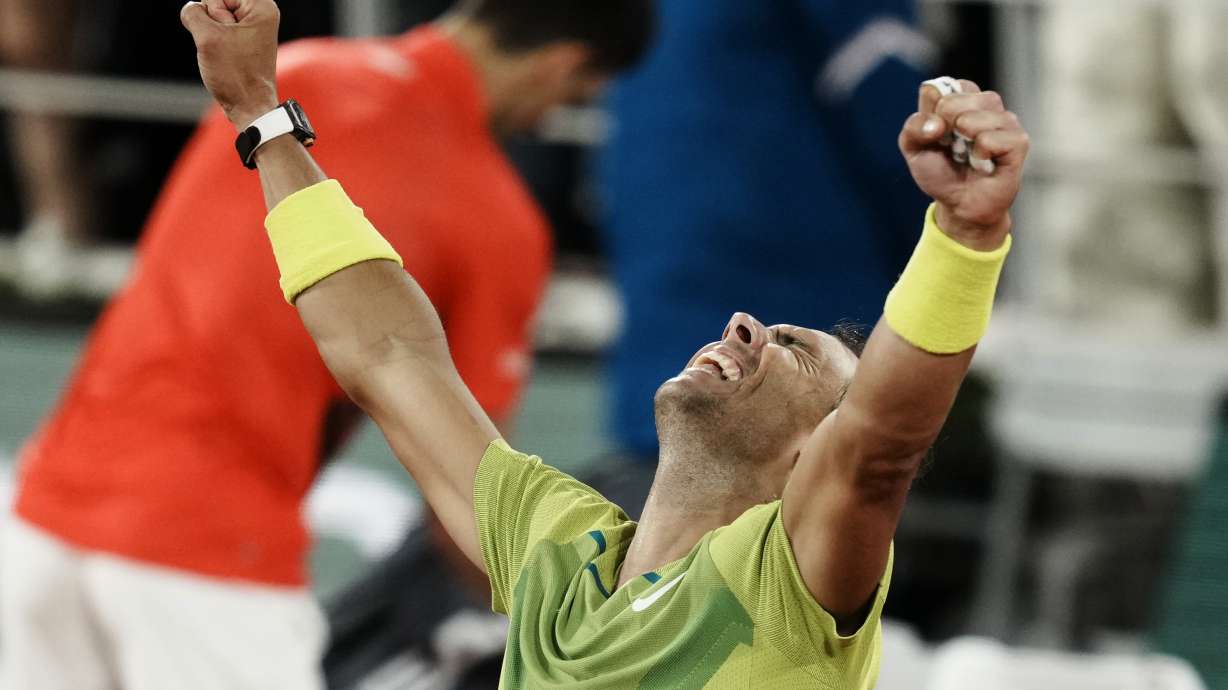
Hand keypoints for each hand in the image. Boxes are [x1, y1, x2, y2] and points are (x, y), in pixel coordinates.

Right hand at [180, 0, 280, 129]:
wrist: (248, 106)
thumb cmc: (235, 75)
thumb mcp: (207, 37)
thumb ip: (193, 12)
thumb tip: (193, 8)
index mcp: (261, 6)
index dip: (213, 11)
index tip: (227, 34)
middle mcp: (260, 13)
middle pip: (215, 1)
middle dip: (212, 22)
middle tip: (226, 46)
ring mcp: (251, 26)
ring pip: (213, 16)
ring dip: (211, 34)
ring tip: (226, 53)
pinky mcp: (242, 38)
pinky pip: (216, 29)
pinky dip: (213, 41)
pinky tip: (224, 56)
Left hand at [898, 79, 1029, 249]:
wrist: (960, 205)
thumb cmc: (941, 173)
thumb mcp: (914, 149)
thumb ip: (913, 128)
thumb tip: (937, 124)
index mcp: (961, 98)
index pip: (937, 88)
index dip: (930, 114)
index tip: (935, 135)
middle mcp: (985, 104)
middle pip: (955, 98)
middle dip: (944, 128)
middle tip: (952, 148)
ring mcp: (1005, 120)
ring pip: (974, 116)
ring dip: (962, 142)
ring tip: (968, 157)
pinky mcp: (1018, 141)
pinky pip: (990, 139)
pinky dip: (980, 154)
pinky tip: (983, 163)